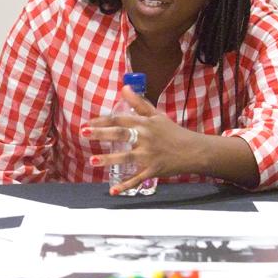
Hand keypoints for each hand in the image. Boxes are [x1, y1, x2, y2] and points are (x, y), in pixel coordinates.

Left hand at [82, 86, 197, 193]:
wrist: (194, 151)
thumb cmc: (173, 132)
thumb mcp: (157, 115)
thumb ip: (139, 103)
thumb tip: (124, 87)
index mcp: (145, 124)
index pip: (121, 119)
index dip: (103, 120)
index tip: (88, 122)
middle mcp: (146, 138)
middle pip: (121, 134)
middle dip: (101, 133)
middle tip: (83, 133)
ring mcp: (149, 155)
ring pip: (126, 157)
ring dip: (109, 159)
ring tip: (92, 161)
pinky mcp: (153, 170)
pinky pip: (137, 179)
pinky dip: (126, 186)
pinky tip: (113, 190)